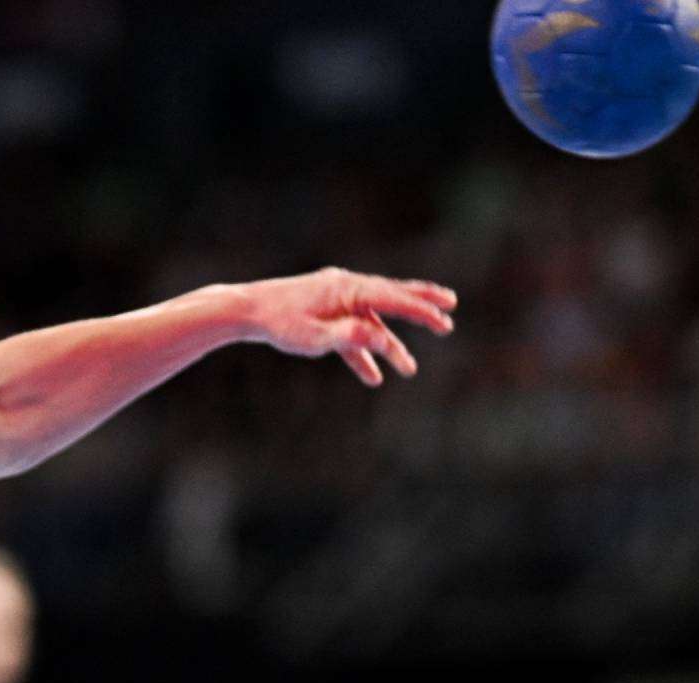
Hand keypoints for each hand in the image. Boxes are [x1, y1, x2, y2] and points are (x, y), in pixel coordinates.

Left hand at [236, 267, 457, 386]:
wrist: (247, 312)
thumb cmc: (280, 323)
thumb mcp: (315, 336)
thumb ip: (350, 337)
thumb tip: (381, 339)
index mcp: (348, 289)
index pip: (393, 299)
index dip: (422, 310)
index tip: (445, 320)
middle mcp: (347, 288)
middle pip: (391, 296)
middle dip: (421, 306)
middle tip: (451, 308)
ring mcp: (337, 299)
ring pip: (372, 321)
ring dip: (389, 345)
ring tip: (408, 370)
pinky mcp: (326, 311)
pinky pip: (351, 331)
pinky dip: (362, 351)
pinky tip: (372, 377)